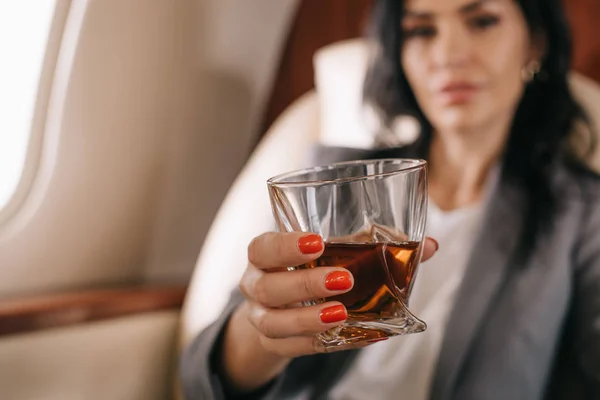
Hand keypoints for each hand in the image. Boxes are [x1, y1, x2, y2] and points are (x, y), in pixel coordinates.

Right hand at [221, 232, 437, 390]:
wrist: (280, 307)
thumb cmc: (308, 270)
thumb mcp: (332, 253)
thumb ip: (372, 246)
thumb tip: (429, 245)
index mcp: (264, 256)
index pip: (262, 247)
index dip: (284, 246)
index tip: (316, 243)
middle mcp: (256, 286)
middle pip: (267, 287)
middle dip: (304, 284)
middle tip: (344, 279)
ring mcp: (262, 319)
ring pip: (274, 323)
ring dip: (308, 319)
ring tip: (342, 313)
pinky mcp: (276, 345)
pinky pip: (295, 348)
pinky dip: (321, 343)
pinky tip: (350, 335)